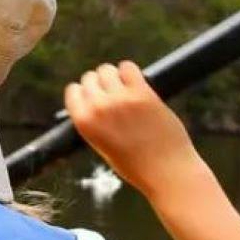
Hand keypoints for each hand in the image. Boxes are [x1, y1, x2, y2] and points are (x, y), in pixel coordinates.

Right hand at [63, 61, 203, 198]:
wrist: (167, 171)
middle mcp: (98, 108)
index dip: (84, 93)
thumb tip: (96, 98)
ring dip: (114, 76)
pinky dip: (130, 72)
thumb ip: (96, 122)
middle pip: (90, 78)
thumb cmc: (137, 165)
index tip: (93, 96)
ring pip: (107, 70)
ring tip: (125, 88)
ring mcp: (121, 98)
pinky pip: (128, 67)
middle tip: (112, 94)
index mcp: (84, 123)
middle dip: (99, 84)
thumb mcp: (103, 146)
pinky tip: (136, 82)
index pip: (73, 91)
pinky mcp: (142, 93)